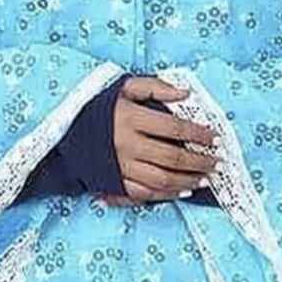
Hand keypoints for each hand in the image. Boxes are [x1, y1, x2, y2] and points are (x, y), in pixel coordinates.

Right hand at [97, 75, 219, 205]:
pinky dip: (166, 195)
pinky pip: (144, 193)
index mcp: (131, 118)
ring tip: (205, 179)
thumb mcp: (124, 87)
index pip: (174, 128)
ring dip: (187, 181)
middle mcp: (126, 145)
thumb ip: (155, 87)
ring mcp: (120, 166)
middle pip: (172, 158)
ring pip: (162, 180)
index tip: (214, 138)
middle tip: (216, 162)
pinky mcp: (114, 182)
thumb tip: (185, 93)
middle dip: (199, 162)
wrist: (66, 129)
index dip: (198, 134)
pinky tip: (181, 191)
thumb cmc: (100, 106)